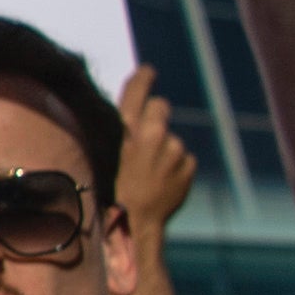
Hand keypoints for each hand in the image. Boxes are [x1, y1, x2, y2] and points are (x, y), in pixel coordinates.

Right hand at [114, 62, 197, 240]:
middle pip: (161, 106)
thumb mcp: (106, 156)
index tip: (148, 71)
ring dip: (165, 149)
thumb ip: (120, 133)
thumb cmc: (113, 191)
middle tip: (149, 137)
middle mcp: (151, 133)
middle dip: (157, 115)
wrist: (135, 224)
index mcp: (125, 129)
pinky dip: (176, 167)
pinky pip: (184, 158)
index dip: (143, 78)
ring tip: (151, 173)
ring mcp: (173, 149)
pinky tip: (163, 182)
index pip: (137, 90)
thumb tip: (130, 116)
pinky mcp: (187, 164)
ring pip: (172, 138)